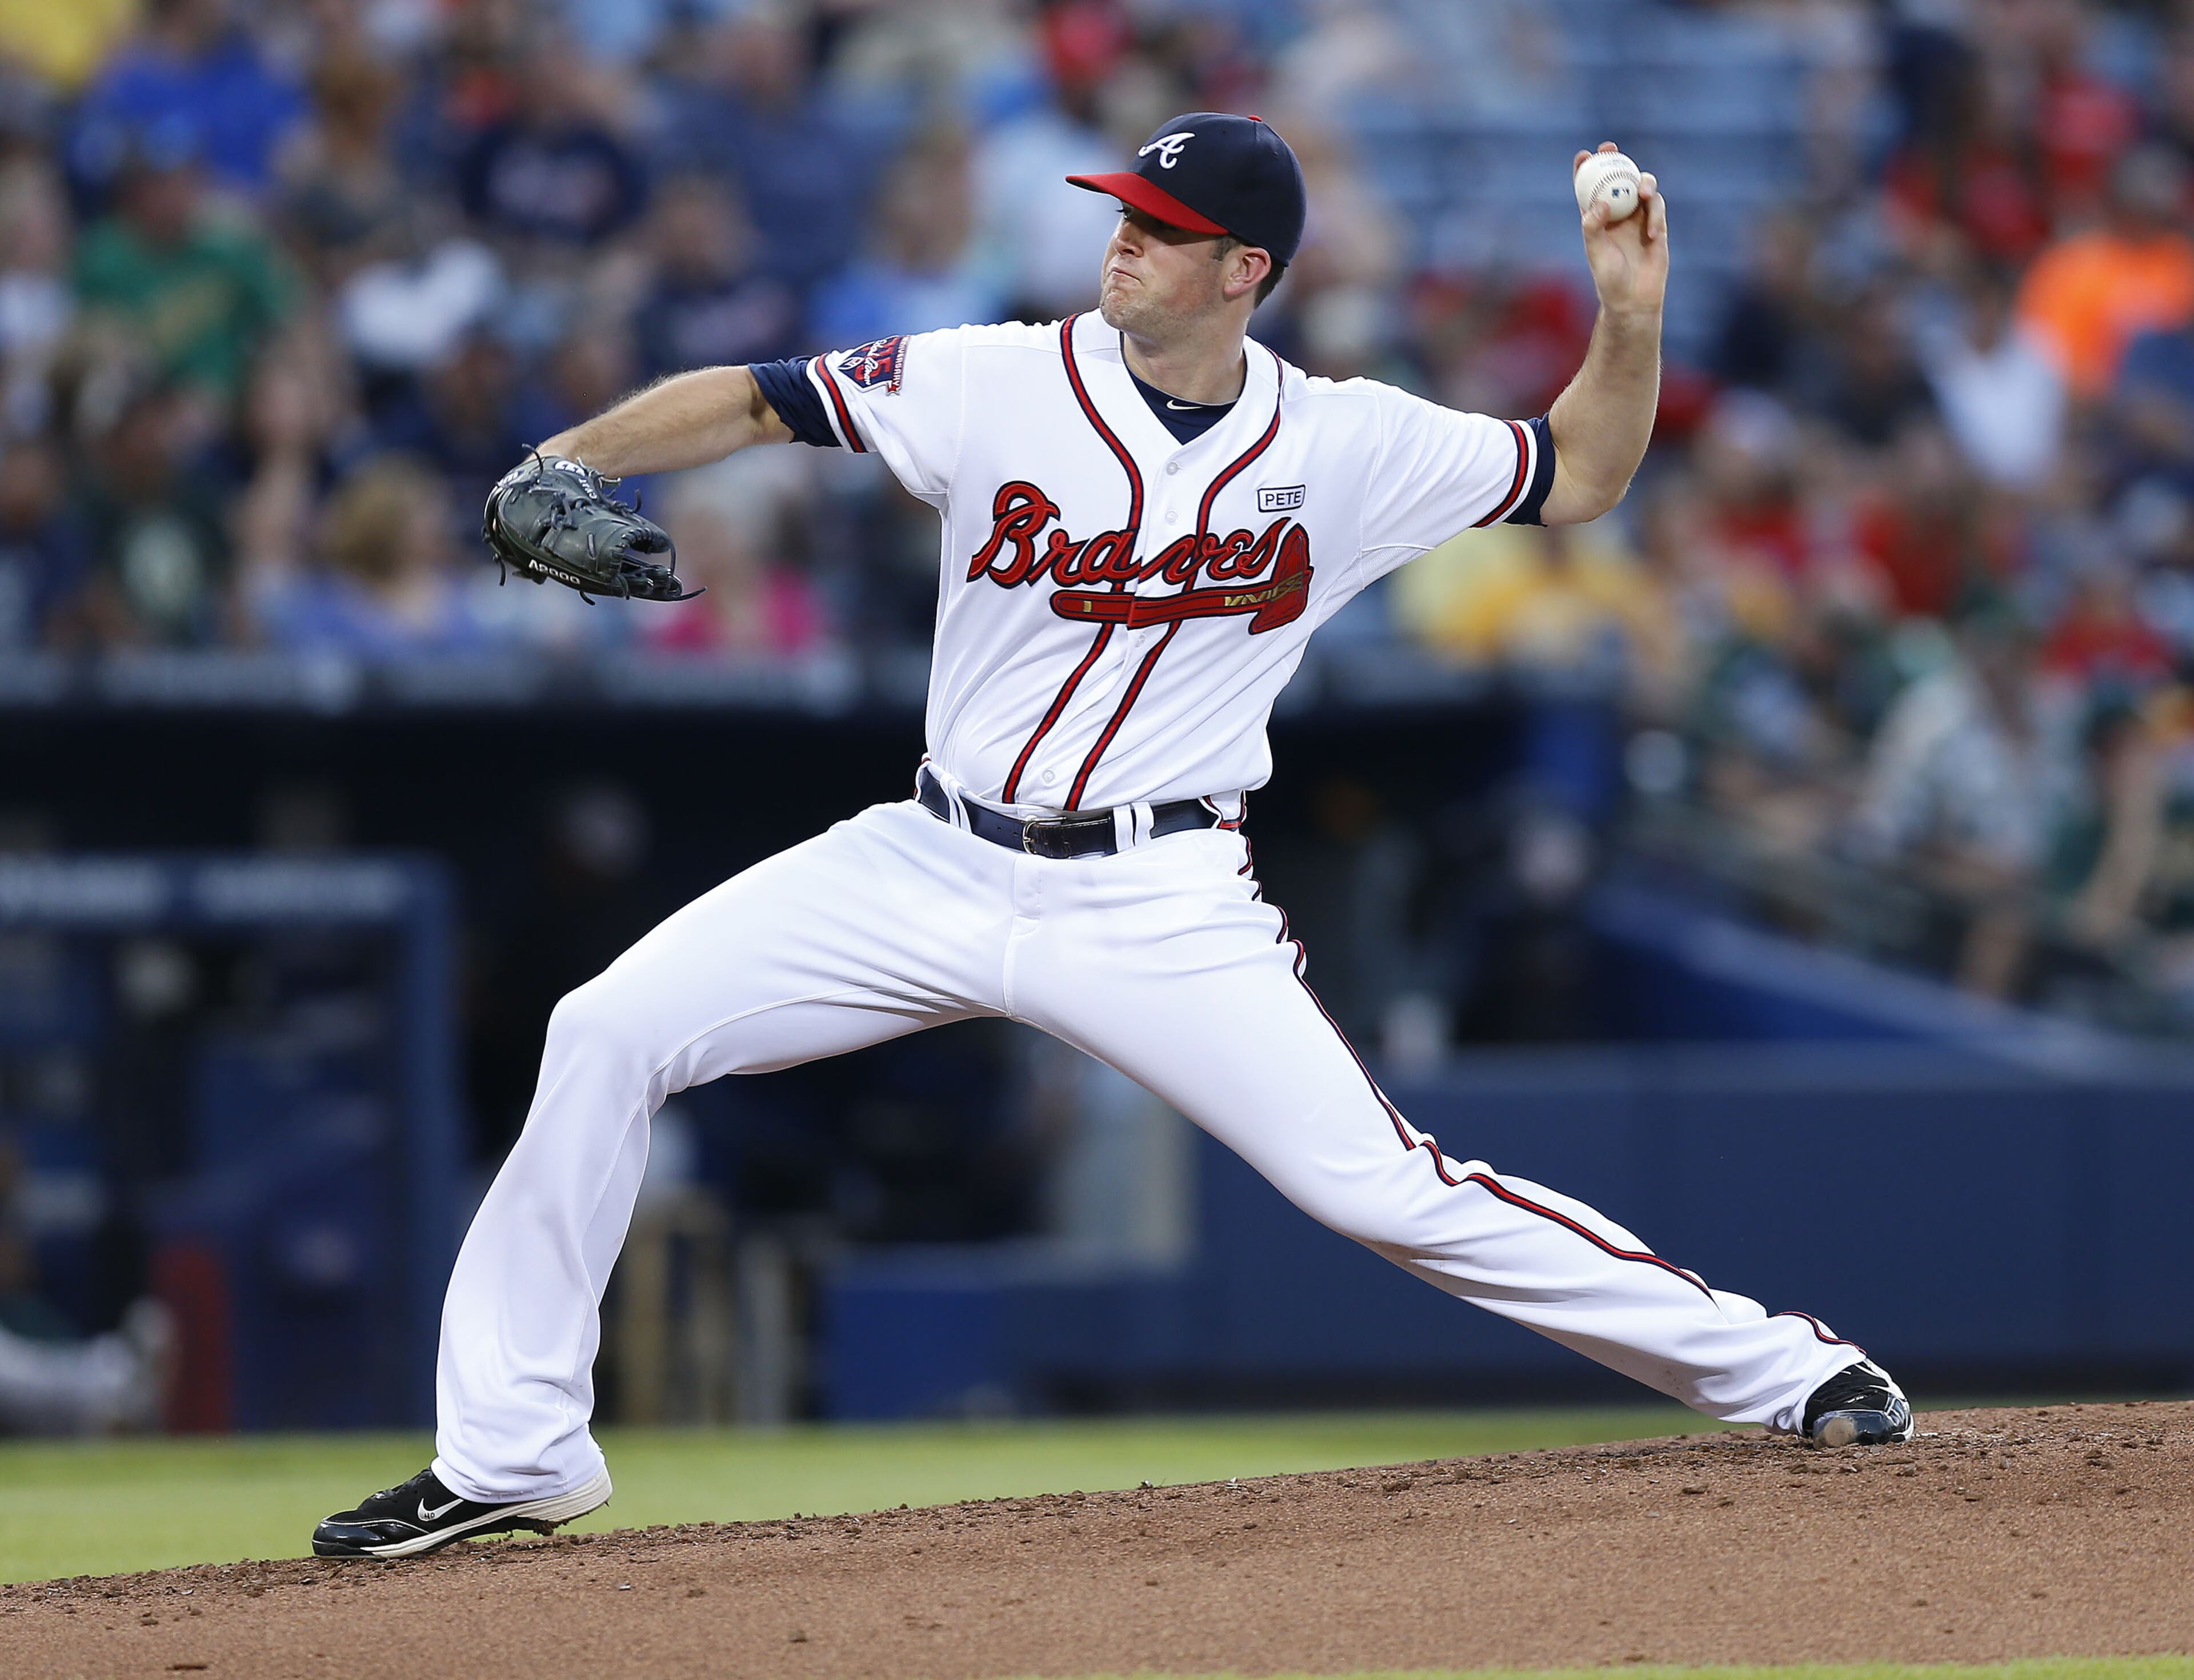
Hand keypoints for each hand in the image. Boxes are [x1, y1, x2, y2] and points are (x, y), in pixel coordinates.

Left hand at [1573, 142, 1667, 318]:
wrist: (1634, 299)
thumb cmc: (1609, 279)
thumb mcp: (1596, 253)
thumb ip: (1593, 227)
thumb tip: (1599, 203)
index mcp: (1597, 218)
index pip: (1589, 188)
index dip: (1586, 169)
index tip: (1584, 155)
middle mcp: (1617, 213)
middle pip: (1617, 177)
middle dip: (1615, 159)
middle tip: (1611, 148)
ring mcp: (1638, 217)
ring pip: (1642, 186)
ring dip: (1643, 183)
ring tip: (1642, 193)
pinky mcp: (1657, 225)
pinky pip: (1657, 207)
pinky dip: (1655, 215)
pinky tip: (1652, 234)